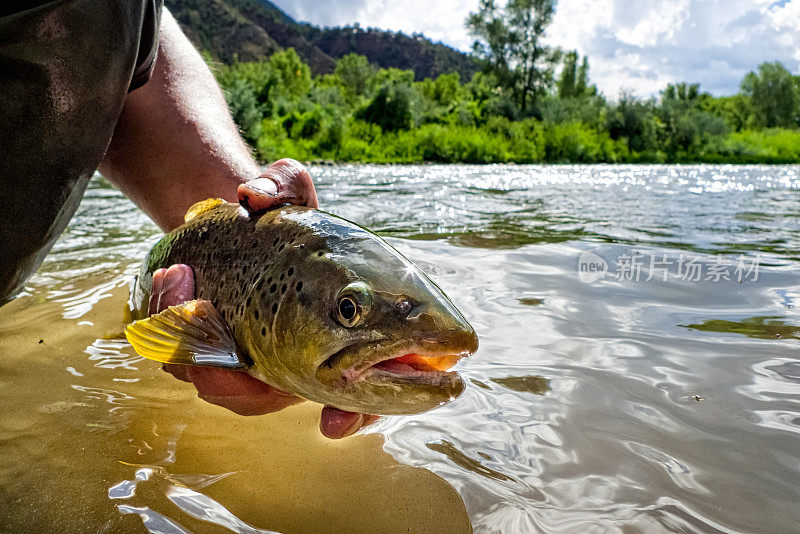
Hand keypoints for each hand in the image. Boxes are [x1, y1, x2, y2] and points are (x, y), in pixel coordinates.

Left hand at [150, 161, 378, 438]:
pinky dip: (167, 327)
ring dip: (187, 340)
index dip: (352, 415)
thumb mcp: (288, 192)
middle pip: (263, 399)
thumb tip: (255, 198)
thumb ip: (284, 184)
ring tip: (177, 277)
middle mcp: (290, 367)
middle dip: (230, 376)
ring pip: (214, 383)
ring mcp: (245, 370)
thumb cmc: (277, 222)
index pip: (358, 397)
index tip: (334, 422)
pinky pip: (183, 361)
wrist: (236, 232)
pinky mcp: (205, 358)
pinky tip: (169, 279)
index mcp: (333, 342)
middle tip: (203, 311)